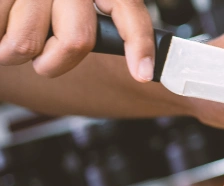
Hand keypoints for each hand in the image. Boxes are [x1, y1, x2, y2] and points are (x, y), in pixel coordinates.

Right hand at [0, 0, 156, 81]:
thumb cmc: (36, 6)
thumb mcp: (70, 9)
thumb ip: (89, 28)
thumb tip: (136, 68)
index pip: (128, 9)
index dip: (139, 43)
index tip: (143, 74)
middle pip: (76, 41)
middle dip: (54, 63)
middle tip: (41, 57)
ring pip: (27, 45)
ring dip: (12, 53)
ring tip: (9, 32)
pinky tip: (0, 24)